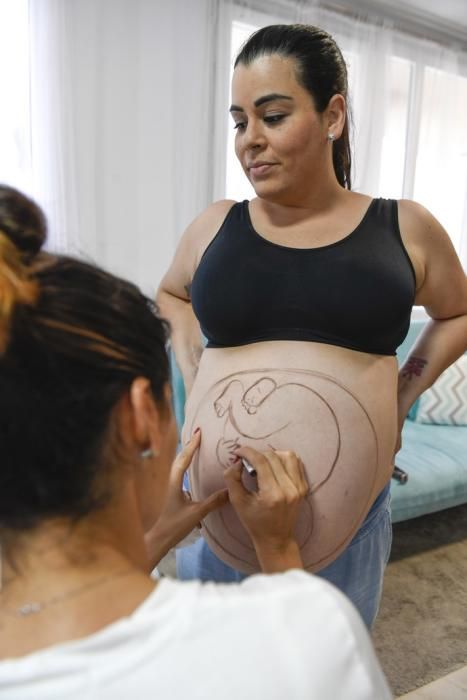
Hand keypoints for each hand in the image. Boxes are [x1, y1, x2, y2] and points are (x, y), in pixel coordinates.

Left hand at [144, 430, 227, 567]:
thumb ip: (213, 501)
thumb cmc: (175, 525)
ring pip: (178, 466)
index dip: (192, 445)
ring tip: (197, 447)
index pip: (184, 459)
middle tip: (199, 434)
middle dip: (189, 446)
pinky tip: (193, 469)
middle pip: (179, 458)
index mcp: (175, 482)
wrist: (160, 538)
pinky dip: (187, 466)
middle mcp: (171, 481)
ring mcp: (171, 487)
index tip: (199, 433)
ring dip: (187, 455)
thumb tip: (230, 491)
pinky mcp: (173, 494)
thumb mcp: (197, 513)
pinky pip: (180, 474)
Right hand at [224, 446, 308, 571]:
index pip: (261, 462)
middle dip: (257, 454)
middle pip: (273, 457)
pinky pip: (296, 463)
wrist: (276, 538)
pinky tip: (274, 467)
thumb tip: (238, 460)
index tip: (238, 452)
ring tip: (262, 463)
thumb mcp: (237, 501)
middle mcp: (289, 489)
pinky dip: (284, 460)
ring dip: (272, 454)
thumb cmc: (254, 522)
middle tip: (247, 460)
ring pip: (288, 456)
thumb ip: (232, 478)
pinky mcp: (304, 487)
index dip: (248, 452)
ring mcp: (299, 488)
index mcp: (272, 494)